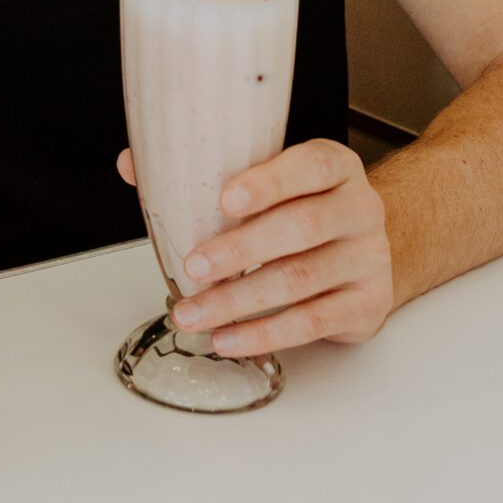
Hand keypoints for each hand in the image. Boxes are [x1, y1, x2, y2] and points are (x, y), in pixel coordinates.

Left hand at [116, 139, 393, 354]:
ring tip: (195, 313)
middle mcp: (358, 208)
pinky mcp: (365, 304)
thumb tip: (132, 164)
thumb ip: (208, 170)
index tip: (225, 198)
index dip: (268, 182)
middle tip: (194, 266)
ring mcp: (367, 258)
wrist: (369, 246)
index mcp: (334, 166)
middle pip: (301, 228)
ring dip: (239, 301)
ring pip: (300, 280)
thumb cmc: (306, 207)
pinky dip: (265, 333)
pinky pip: (312, 323)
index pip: (308, 166)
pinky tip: (230, 337)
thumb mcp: (273, 178)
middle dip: (240, 250)